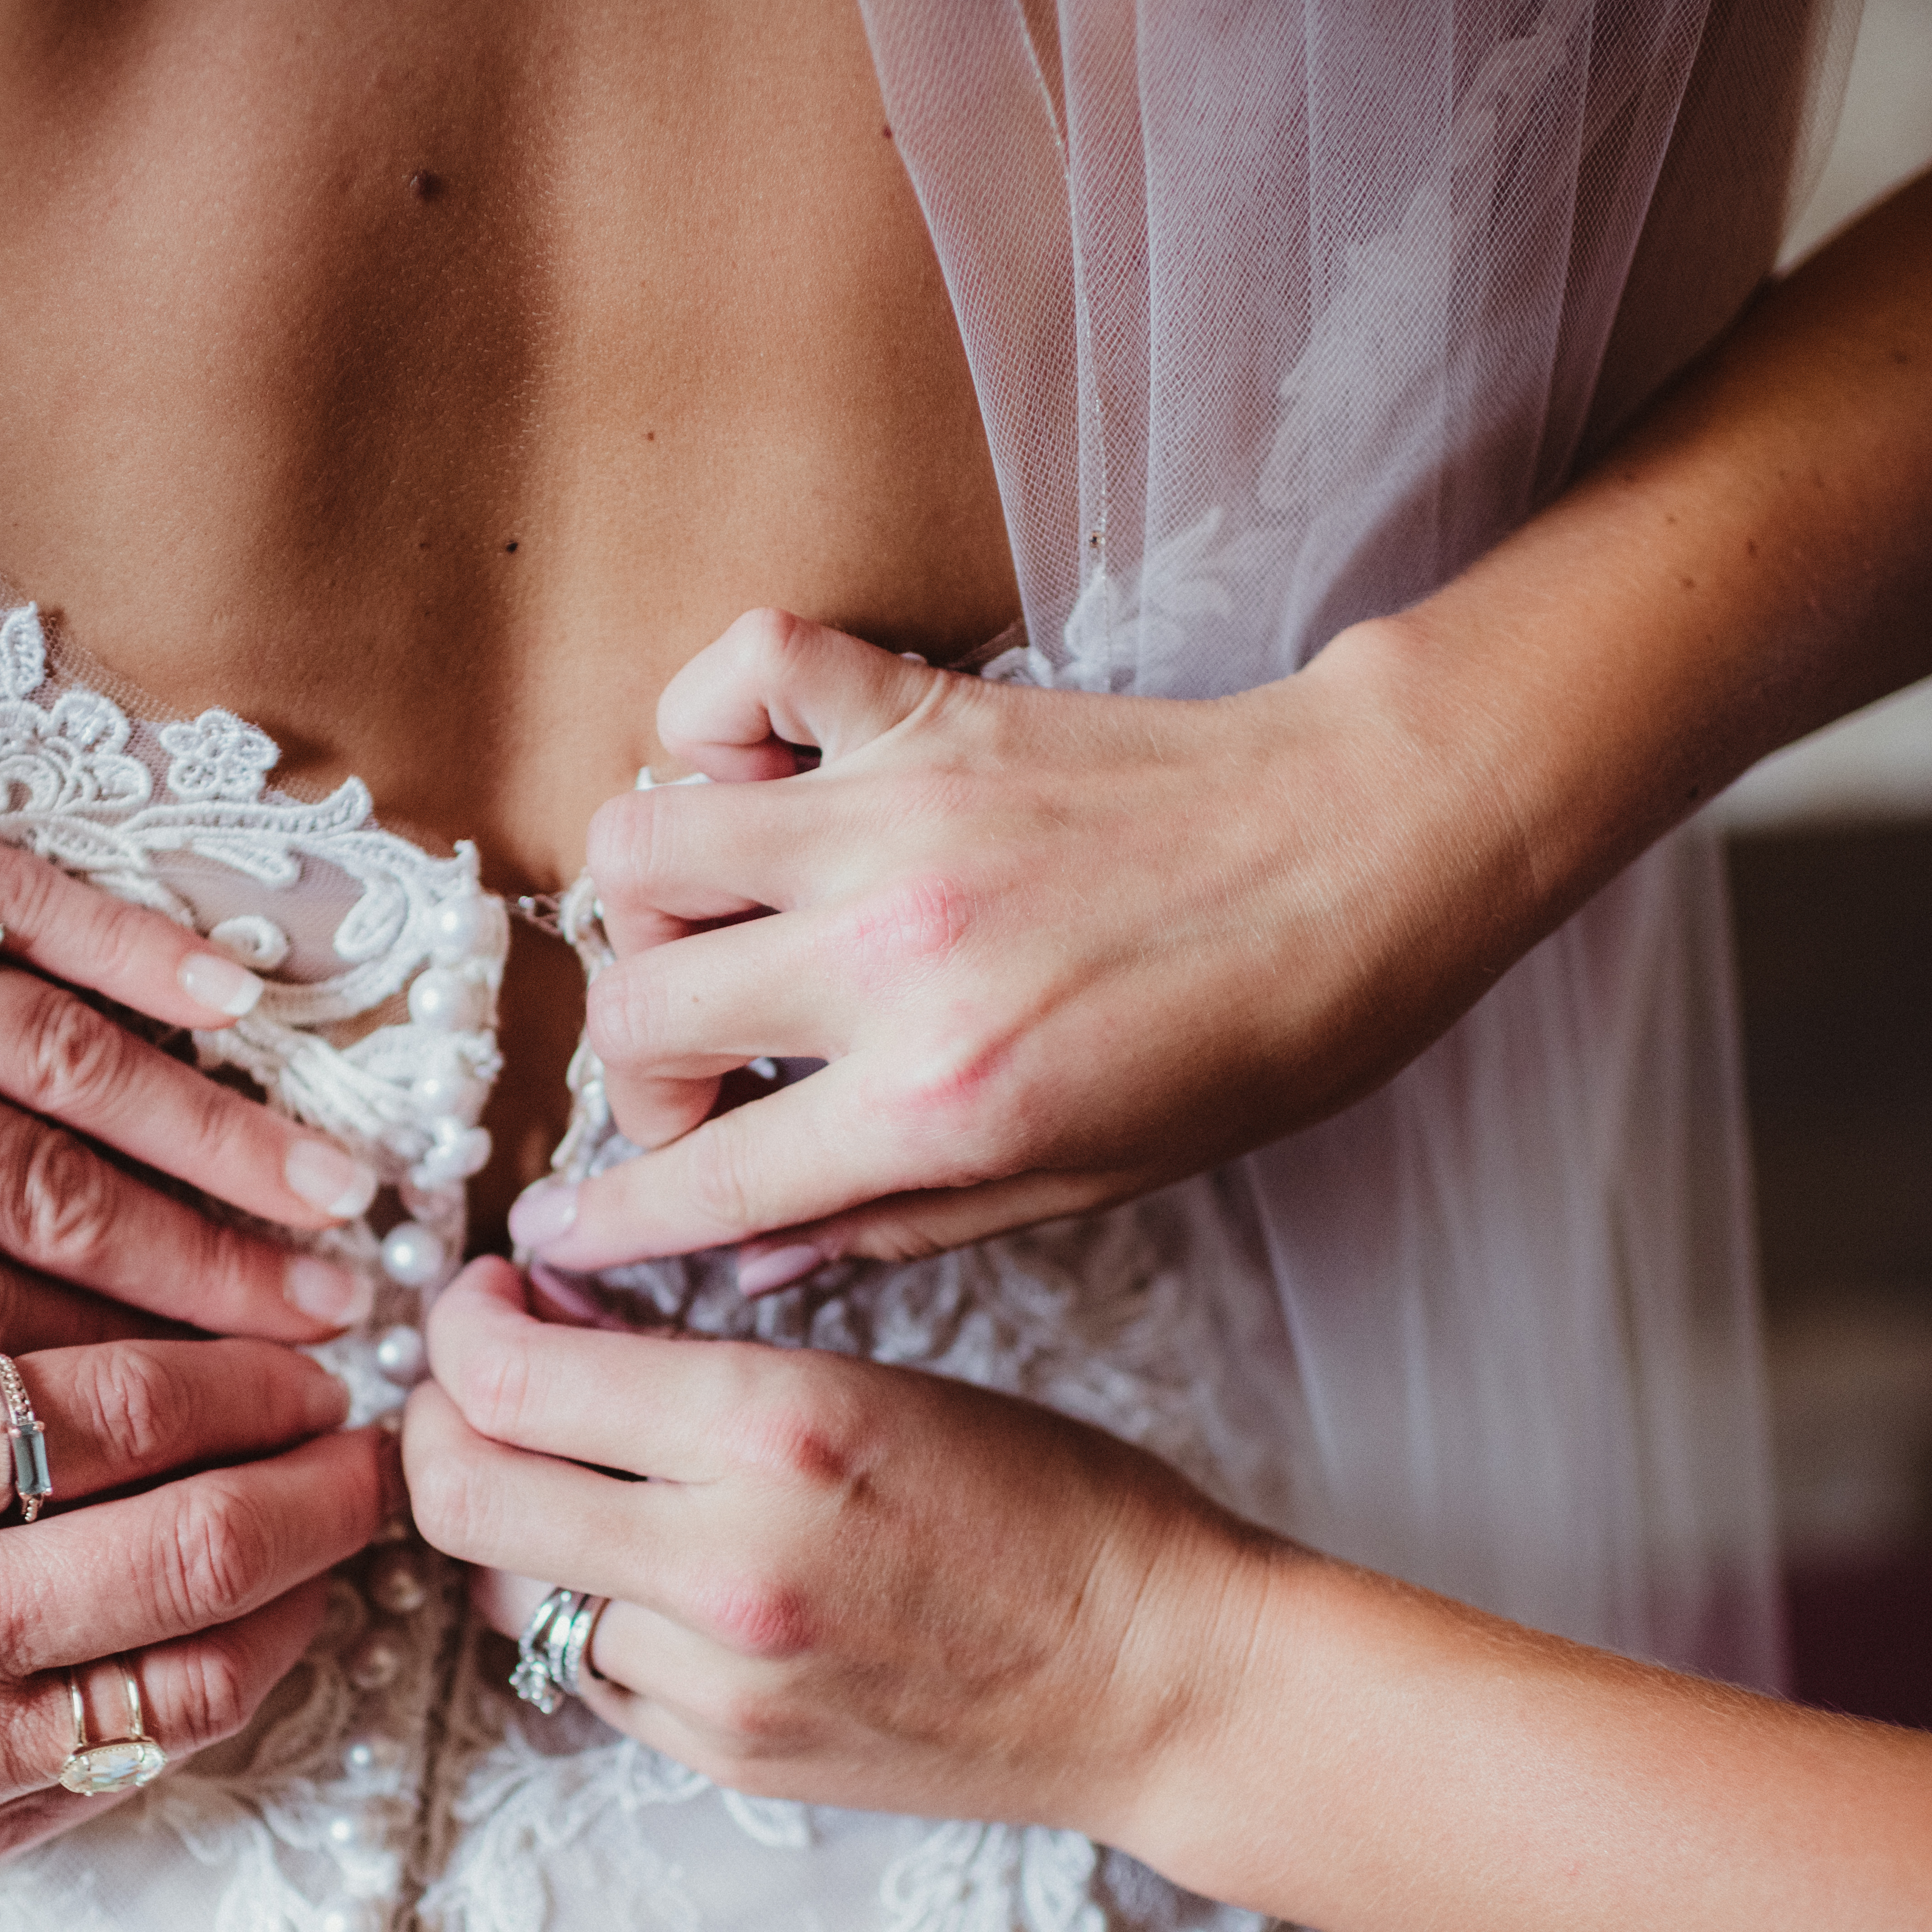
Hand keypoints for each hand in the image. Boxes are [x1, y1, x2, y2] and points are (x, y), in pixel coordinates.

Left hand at [0, 678, 381, 1357]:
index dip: (113, 1365)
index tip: (229, 1406)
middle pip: (48, 1193)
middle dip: (212, 1270)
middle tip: (341, 1320)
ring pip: (67, 1055)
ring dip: (222, 1131)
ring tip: (342, 1196)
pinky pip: (24, 901)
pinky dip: (141, 951)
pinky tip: (248, 1003)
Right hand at [0, 1337, 388, 1904]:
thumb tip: (178, 1375)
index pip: (115, 1404)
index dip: (248, 1377)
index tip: (313, 1360)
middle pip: (191, 1540)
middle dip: (321, 1488)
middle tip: (382, 1446)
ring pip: (198, 1672)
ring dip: (299, 1600)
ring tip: (339, 1541)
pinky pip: (134, 1762)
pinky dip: (218, 1690)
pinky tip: (252, 1634)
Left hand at [398, 1259, 1267, 1840]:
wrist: (1155, 1675)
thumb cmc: (1046, 1499)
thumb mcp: (870, 1376)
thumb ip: (693, 1363)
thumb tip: (544, 1322)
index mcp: (772, 1430)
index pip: (510, 1380)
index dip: (461, 1328)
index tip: (484, 1301)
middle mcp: (726, 1562)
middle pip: (463, 1496)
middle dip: (436, 1424)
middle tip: (471, 1383)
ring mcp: (720, 1679)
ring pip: (510, 1593)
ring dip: (509, 1524)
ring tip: (567, 1475)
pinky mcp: (727, 1755)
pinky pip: (586, 1673)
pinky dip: (581, 1610)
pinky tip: (637, 1567)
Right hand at [517, 606, 1555, 1281]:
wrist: (1376, 852)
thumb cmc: (1257, 1030)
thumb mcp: (1088, 1178)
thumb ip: (896, 1222)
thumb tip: (744, 1259)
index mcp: (943, 1099)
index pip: (705, 1178)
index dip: (607, 1224)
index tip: (555, 1236)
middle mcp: (894, 956)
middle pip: (636, 1012)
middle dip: (638, 1080)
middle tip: (697, 1093)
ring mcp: (897, 818)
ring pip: (643, 847)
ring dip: (651, 913)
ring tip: (717, 945)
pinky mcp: (922, 712)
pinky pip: (745, 671)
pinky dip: (712, 717)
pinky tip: (750, 781)